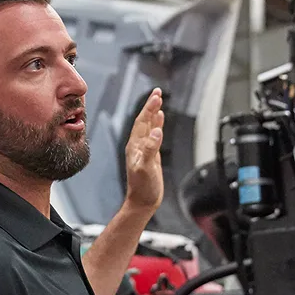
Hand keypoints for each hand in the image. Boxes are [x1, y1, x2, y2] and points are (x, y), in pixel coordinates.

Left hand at [124, 87, 163, 212]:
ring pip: (149, 126)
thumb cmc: (143, 188)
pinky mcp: (151, 155)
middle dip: (151, 106)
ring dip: (154, 113)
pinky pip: (154, 136)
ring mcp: (144, 149)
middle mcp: (138, 145)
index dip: (149, 108)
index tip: (157, 95)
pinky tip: (160, 121)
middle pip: (144, 120)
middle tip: (158, 92)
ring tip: (158, 100)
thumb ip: (150, 149)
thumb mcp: (146, 168)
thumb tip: (156, 131)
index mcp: (135, 145)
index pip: (142, 121)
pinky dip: (157, 125)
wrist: (143, 202)